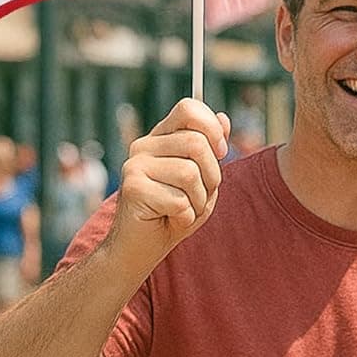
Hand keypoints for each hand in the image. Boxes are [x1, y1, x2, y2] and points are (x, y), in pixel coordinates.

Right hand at [107, 99, 230, 269]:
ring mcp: (134, 165)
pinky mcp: (132, 188)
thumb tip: (224, 118)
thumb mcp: (204, 179)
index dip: (213, 128)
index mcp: (162, 137)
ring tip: (184, 210)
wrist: (142, 248)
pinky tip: (171, 219)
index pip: (188, 108)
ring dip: (199, 200)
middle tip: (200, 195)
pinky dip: (186, 216)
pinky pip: (179, 199)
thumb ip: (213, 149)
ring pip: (190, 173)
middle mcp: (144, 145)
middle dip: (213, 176)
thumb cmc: (177, 212)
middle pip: (197, 143)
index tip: (221, 152)